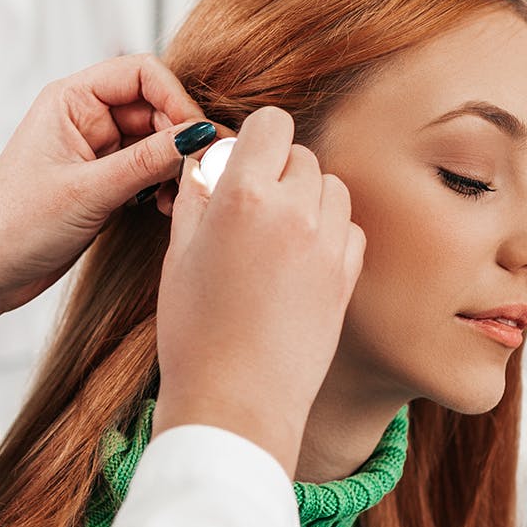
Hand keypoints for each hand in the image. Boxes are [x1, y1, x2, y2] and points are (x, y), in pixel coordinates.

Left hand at [0, 54, 220, 341]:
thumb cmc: (14, 226)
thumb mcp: (88, 192)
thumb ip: (147, 161)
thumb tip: (198, 136)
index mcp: (70, 100)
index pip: (141, 72)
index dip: (175, 98)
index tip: (195, 134)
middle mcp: (84, 117)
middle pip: (155, 106)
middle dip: (181, 135)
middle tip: (204, 168)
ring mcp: (95, 150)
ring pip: (156, 140)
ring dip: (175, 164)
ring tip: (180, 194)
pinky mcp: (104, 181)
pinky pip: (148, 169)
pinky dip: (163, 184)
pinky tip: (165, 207)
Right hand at [149, 107, 365, 476]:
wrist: (236, 402)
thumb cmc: (196, 334)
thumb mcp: (178, 255)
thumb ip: (196, 196)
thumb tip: (205, 159)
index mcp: (243, 197)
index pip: (270, 124)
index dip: (254, 139)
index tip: (240, 164)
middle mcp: (293, 211)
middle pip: (300, 154)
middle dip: (276, 171)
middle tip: (249, 210)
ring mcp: (327, 243)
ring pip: (329, 186)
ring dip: (306, 198)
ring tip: (275, 237)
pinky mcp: (349, 274)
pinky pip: (348, 226)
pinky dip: (328, 232)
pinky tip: (298, 262)